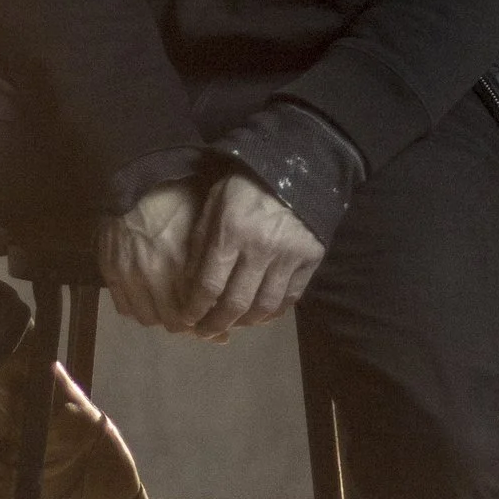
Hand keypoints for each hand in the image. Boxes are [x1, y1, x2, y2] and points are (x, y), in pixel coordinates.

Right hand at [98, 182, 205, 329]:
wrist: (134, 180)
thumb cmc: (176, 198)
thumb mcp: (202, 224)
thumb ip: (209, 261)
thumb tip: (225, 291)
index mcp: (179, 262)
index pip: (194, 311)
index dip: (206, 320)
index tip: (215, 321)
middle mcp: (152, 274)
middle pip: (172, 322)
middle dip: (186, 324)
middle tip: (195, 319)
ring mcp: (127, 275)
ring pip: (147, 318)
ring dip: (161, 318)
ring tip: (171, 310)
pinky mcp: (109, 272)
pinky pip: (124, 307)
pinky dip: (138, 309)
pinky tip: (149, 300)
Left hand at [182, 171, 323, 340]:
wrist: (295, 166)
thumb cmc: (244, 183)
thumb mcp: (213, 203)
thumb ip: (201, 242)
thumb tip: (189, 283)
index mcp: (231, 231)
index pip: (209, 284)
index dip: (195, 308)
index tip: (187, 319)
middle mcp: (261, 248)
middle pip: (236, 303)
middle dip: (217, 323)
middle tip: (207, 332)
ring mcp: (289, 255)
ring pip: (265, 306)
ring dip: (246, 322)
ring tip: (233, 325)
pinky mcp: (310, 259)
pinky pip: (291, 297)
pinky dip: (274, 312)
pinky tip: (261, 314)